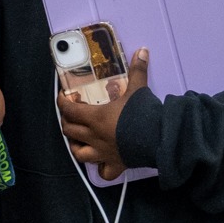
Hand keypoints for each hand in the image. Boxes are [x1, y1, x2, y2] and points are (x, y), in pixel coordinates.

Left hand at [58, 48, 148, 179]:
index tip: (64, 96)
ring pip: (79, 153)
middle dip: (67, 122)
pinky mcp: (116, 164)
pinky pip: (104, 172)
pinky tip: (101, 162)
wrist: (160, 140)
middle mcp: (95, 136)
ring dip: (76, 145)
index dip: (62, 102)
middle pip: (69, 131)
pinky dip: (100, 168)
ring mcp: (104, 153)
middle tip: (72, 115)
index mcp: (95, 117)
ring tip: (79, 138)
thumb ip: (137, 70)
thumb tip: (142, 50)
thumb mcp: (138, 89)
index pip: (68, 110)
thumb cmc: (143, 114)